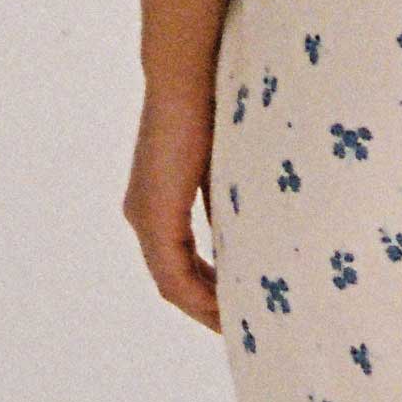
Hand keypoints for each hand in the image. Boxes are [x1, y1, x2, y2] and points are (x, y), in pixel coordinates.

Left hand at [125, 87, 224, 329]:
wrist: (189, 74)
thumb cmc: (216, 106)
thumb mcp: (227, 165)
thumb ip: (231, 199)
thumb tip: (259, 228)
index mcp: (159, 201)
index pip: (180, 262)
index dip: (209, 289)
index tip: (241, 306)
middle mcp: (142, 215)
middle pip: (174, 281)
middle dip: (208, 307)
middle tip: (245, 328)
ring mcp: (144, 218)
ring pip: (172, 283)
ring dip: (204, 307)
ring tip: (240, 326)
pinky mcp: (154, 216)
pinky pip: (173, 275)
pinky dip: (199, 296)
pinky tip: (226, 309)